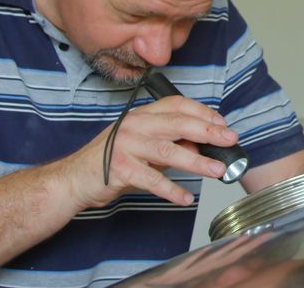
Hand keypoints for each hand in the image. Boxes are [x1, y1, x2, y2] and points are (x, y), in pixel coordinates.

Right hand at [57, 95, 239, 207]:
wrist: (73, 180)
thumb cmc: (111, 161)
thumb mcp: (143, 146)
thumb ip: (170, 144)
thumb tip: (200, 145)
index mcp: (142, 116)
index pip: (177, 105)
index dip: (203, 112)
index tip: (222, 123)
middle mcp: (134, 125)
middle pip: (178, 124)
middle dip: (208, 132)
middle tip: (230, 140)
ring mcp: (125, 146)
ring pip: (169, 152)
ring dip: (197, 162)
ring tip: (217, 170)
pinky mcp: (119, 169)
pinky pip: (152, 180)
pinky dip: (171, 190)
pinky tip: (186, 197)